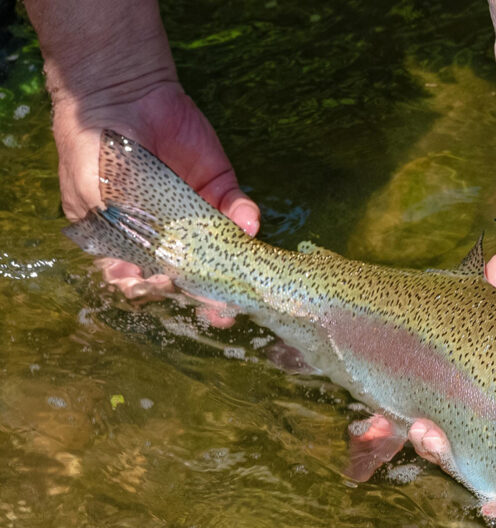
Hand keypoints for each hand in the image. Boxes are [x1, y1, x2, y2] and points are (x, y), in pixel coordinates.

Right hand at [54, 82, 259, 326]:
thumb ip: (123, 235)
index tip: (172, 292)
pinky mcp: (220, 189)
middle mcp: (167, 235)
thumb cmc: (95, 152)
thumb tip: (152, 270)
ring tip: (244, 276)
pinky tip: (247, 221)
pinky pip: (239, 212)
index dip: (162, 291)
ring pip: (223, 249)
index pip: (148, 280)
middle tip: (222, 310)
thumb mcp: (96, 199)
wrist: (121, 95)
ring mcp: (196, 214)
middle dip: (209, 296)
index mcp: (129, 244)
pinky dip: (246, 219)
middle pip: (193, 274)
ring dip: (236, 266)